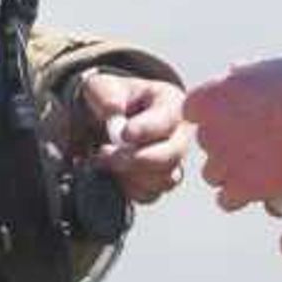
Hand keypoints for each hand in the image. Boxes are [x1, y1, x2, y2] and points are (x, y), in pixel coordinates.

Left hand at [74, 69, 195, 205]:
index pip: (169, 119)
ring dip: (130, 175)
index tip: (124, 133)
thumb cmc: (110, 99)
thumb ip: (106, 96)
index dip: (148, 129)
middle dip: (136, 158)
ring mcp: (173, 161)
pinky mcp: (160, 182)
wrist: (103, 120)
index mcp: (170, 103)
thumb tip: (114, 114)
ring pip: (164, 180)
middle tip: (105, 151)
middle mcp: (179, 134)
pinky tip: (111, 173)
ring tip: (104, 160)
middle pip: (172, 155)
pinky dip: (127, 189)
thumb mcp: (102, 87)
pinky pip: (151, 195)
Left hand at [186, 59, 281, 210]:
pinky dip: (241, 197)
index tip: (236, 117)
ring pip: (212, 175)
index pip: (192, 110)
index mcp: (211, 96)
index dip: (214, 116)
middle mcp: (210, 130)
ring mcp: (224, 162)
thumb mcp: (272, 69)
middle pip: (206, 143)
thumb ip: (246, 73)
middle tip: (256, 144)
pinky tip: (260, 190)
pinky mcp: (242, 188)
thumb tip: (233, 71)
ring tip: (261, 169)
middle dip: (225, 145)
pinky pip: (226, 200)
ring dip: (231, 174)